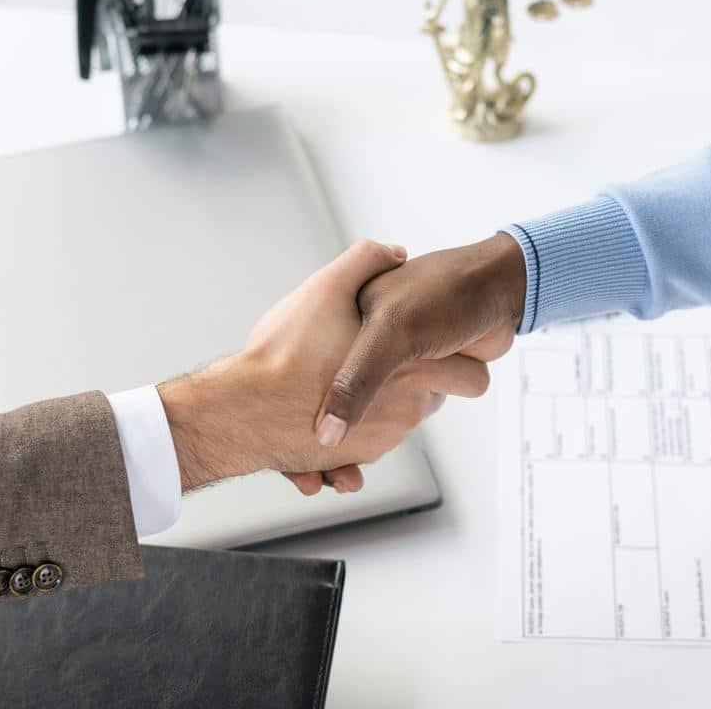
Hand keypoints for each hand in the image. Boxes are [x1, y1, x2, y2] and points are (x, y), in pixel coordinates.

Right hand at [157, 240, 489, 493]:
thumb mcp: (328, 289)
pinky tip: (323, 423)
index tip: (431, 346)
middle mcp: (405, 409)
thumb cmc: (285, 355)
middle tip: (365, 361)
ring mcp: (381, 440)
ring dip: (371, 411)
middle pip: (428, 398)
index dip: (452, 358)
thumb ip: (366, 262)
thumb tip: (394, 250)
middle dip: (405, 383)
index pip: (469, 375)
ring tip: (329, 388)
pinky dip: (347, 443)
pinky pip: (361, 450)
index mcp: (411, 367)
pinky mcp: (353, 460)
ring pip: (391, 422)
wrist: (240, 414)